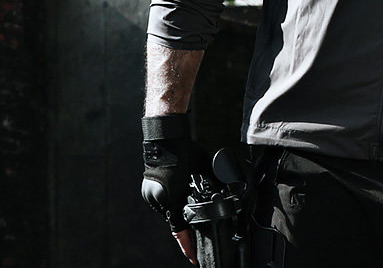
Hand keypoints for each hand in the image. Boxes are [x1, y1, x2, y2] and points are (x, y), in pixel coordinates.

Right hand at [141, 114, 209, 264]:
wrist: (166, 138)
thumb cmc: (187, 151)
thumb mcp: (204, 169)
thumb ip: (211, 184)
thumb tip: (225, 194)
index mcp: (172, 197)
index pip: (179, 229)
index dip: (187, 246)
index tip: (192, 259)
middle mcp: (159, 199)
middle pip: (174, 219)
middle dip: (185, 221)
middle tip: (196, 223)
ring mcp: (151, 195)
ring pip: (167, 210)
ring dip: (176, 208)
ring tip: (185, 195)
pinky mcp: (147, 190)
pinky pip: (160, 202)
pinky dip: (169, 200)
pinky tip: (176, 190)